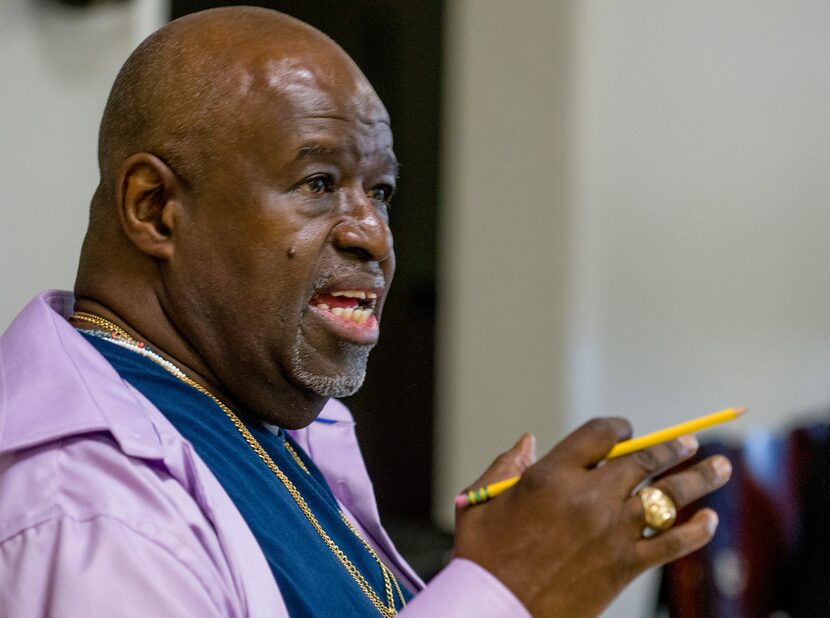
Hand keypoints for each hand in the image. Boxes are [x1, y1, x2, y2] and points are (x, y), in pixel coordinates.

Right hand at [453, 418, 731, 616]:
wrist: (497, 609)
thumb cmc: (484, 556)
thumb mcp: (482, 501)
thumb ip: (505, 465)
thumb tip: (528, 440)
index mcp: (551, 474)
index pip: (599, 435)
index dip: (618, 428)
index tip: (627, 431)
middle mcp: (589, 496)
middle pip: (643, 460)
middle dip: (671, 448)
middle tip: (690, 442)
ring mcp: (612, 531)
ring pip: (667, 496)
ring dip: (699, 478)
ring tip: (720, 467)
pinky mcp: (625, 565)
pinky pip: (672, 544)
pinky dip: (696, 531)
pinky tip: (709, 521)